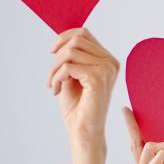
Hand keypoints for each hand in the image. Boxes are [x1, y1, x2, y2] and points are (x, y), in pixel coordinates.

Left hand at [48, 28, 118, 145]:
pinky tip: (56, 90)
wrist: (83, 130)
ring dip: (54, 68)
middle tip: (51, 76)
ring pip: (71, 52)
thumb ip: (72, 57)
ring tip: (53, 84)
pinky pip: (68, 67)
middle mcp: (111, 63)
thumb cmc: (78, 107)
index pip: (84, 33)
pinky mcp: (98, 78)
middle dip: (57, 56)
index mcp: (108, 60)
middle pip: (77, 40)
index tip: (52, 52)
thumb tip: (63, 38)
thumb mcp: (73, 75)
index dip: (64, 38)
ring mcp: (107, 69)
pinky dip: (56, 77)